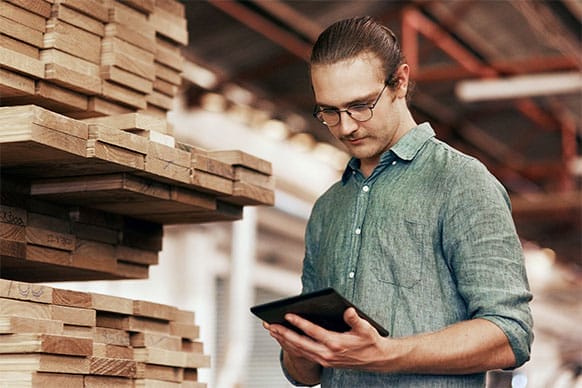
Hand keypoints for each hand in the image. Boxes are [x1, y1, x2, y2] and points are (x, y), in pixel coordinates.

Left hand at [265, 307, 389, 370]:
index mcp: (335, 343)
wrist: (376, 360)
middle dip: (283, 333)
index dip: (299, 323)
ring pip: (299, 350)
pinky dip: (292, 346)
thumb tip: (348, 310)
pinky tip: (285, 339)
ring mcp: (324, 359)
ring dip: (284, 340)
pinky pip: (304, 354)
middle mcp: (327, 353)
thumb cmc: (370, 341)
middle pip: (300, 343)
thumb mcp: (365, 328)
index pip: (312, 332)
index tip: (288, 315)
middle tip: (270, 324)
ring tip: (272, 330)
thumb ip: (355, 319)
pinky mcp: (324, 361)